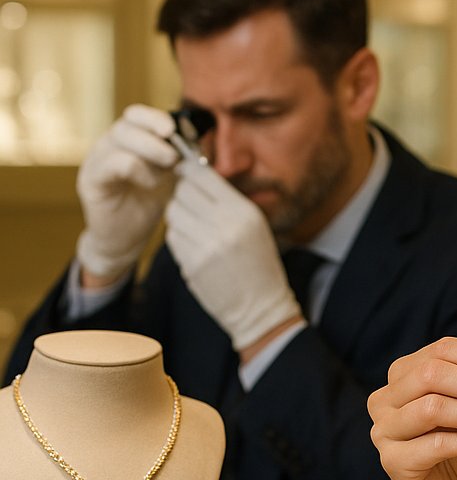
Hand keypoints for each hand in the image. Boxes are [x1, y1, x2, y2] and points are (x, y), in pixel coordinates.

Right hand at [75, 104, 178, 281]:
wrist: (126, 239)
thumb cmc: (148, 205)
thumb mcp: (170, 177)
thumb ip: (180, 158)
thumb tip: (199, 139)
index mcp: (126, 141)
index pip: (135, 115)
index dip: (155, 117)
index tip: (176, 129)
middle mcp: (108, 146)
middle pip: (127, 123)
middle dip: (155, 134)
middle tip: (175, 155)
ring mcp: (96, 161)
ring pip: (119, 138)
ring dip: (150, 151)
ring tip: (166, 171)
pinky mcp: (91, 181)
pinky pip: (111, 164)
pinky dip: (137, 169)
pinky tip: (151, 183)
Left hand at [164, 159, 301, 351]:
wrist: (261, 308)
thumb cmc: (259, 265)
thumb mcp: (255, 226)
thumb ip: (227, 201)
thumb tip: (194, 175)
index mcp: (244, 213)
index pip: (203, 176)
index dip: (189, 171)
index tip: (185, 171)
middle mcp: (225, 226)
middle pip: (183, 192)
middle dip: (183, 194)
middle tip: (191, 203)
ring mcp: (206, 246)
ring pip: (173, 213)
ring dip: (179, 216)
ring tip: (195, 227)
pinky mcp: (191, 264)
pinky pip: (172, 237)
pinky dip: (179, 237)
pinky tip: (194, 245)